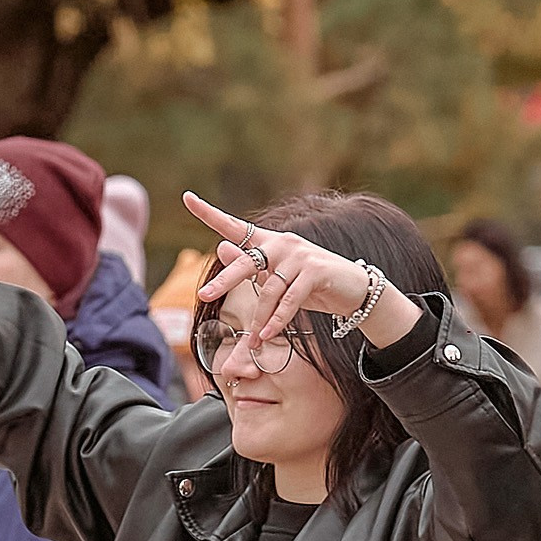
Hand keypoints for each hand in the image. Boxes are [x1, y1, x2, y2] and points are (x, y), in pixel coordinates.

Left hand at [181, 190, 418, 357]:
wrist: (353, 290)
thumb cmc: (311, 284)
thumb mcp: (277, 276)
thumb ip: (251, 264)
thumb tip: (221, 247)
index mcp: (269, 242)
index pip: (235, 226)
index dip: (210, 213)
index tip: (186, 197)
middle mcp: (282, 243)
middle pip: (246, 261)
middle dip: (225, 281)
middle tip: (203, 295)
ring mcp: (299, 256)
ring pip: (269, 289)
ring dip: (260, 319)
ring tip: (253, 342)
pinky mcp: (314, 272)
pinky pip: (290, 299)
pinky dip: (278, 319)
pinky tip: (268, 334)